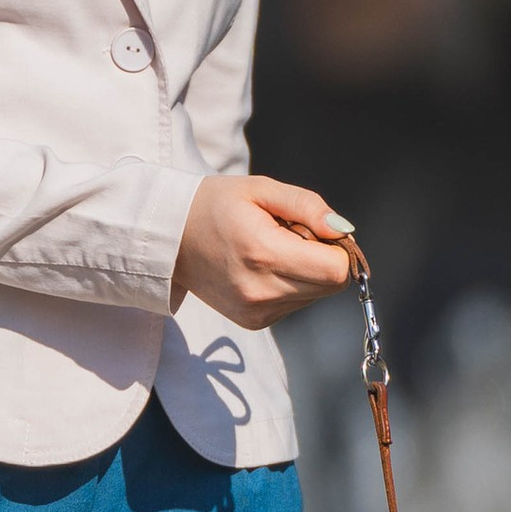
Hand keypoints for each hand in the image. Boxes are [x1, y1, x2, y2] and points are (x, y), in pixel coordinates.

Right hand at [172, 173, 351, 328]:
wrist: (168, 237)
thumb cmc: (214, 205)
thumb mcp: (260, 189)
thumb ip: (307, 206)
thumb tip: (342, 230)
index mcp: (264, 254)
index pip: (336, 271)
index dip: (339, 247)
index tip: (318, 229)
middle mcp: (261, 292)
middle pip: (331, 286)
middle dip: (324, 258)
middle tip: (292, 235)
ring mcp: (256, 312)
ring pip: (315, 296)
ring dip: (306, 271)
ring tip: (271, 249)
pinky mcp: (253, 322)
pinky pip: (295, 304)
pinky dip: (289, 284)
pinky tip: (262, 266)